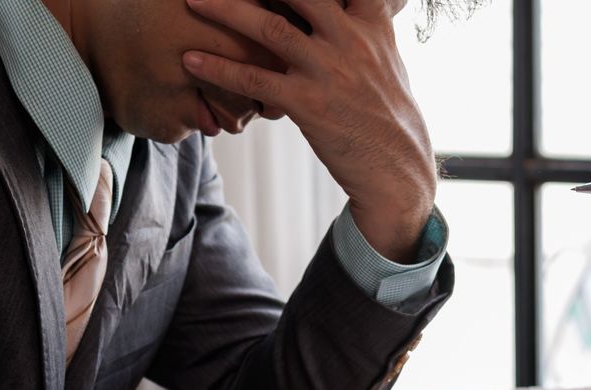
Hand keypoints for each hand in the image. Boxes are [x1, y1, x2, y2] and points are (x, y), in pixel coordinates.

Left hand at [182, 0, 436, 260]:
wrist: (399, 171)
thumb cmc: (391, 118)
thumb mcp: (389, 62)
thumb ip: (368, 28)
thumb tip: (366, 6)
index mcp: (372, 26)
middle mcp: (351, 41)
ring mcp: (329, 72)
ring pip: (270, 27)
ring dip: (224, 10)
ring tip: (192, 2)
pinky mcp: (309, 105)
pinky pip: (255, 80)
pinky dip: (218, 68)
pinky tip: (191, 60)